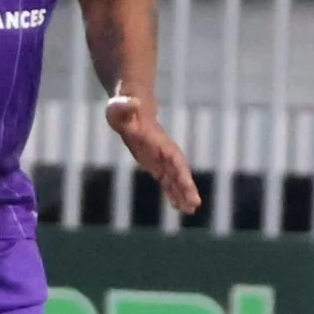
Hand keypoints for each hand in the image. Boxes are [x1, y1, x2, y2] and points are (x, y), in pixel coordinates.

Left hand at [107, 90, 199, 214]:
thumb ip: (124, 106)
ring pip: (175, 178)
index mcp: (157, 139)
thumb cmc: (121, 106)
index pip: (172, 156)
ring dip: (182, 193)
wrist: (130, 104)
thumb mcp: (118, 106)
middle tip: (195, 204)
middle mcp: (163, 150)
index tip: (187, 184)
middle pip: (178, 170)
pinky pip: (167, 180)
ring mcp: (160, 157)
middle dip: (186, 186)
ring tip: (190, 211)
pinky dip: (173, 193)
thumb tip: (133, 103)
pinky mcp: (155, 163)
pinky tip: (179, 207)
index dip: (180, 170)